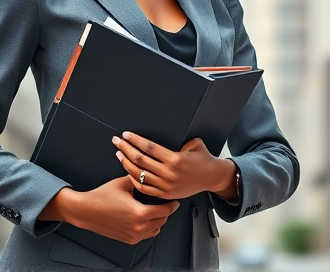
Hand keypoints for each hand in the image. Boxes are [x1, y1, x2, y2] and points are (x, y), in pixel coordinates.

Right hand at [39, 176, 179, 244]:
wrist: (86, 211)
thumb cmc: (102, 197)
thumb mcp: (123, 183)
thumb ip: (138, 177)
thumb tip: (148, 171)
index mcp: (140, 213)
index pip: (165, 211)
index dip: (172, 204)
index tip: (174, 199)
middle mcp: (138, 227)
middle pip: (163, 221)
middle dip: (166, 211)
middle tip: (166, 201)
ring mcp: (133, 235)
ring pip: (156, 230)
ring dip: (159, 220)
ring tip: (156, 209)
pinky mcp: (128, 239)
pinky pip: (146, 235)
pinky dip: (150, 227)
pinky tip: (146, 217)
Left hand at [112, 132, 237, 200]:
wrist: (212, 178)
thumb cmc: (203, 159)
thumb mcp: (194, 144)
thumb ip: (180, 140)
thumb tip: (166, 135)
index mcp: (175, 159)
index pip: (149, 147)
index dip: (135, 140)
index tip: (126, 134)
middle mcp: (168, 173)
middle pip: (140, 159)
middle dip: (126, 148)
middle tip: (117, 141)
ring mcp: (166, 185)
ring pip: (139, 175)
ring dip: (126, 163)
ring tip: (119, 154)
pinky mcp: (165, 194)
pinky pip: (144, 189)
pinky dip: (134, 180)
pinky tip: (128, 171)